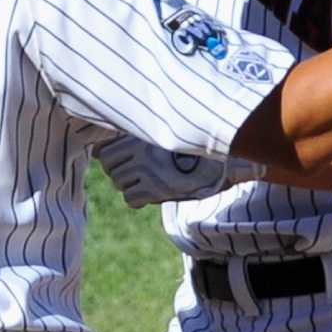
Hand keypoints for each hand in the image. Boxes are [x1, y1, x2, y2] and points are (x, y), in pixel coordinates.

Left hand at [97, 135, 263, 208]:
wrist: (226, 161)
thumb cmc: (201, 147)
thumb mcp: (176, 132)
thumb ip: (153, 133)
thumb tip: (136, 140)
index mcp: (142, 134)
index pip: (104, 148)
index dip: (109, 154)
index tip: (122, 156)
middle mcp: (141, 150)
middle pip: (109, 166)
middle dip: (117, 170)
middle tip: (135, 171)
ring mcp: (147, 170)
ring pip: (118, 182)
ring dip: (128, 184)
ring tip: (144, 181)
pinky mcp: (155, 189)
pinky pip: (131, 199)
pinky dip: (137, 199)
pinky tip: (149, 194)